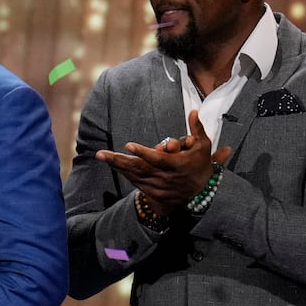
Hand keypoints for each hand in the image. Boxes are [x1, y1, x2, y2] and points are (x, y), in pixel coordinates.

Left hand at [96, 108, 231, 211]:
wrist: (199, 195)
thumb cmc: (200, 165)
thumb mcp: (203, 147)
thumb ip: (197, 129)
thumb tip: (193, 111)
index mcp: (178, 165)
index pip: (158, 159)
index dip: (143, 153)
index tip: (128, 145)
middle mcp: (166, 177)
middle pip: (139, 168)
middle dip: (119, 161)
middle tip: (101, 154)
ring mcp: (158, 186)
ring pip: (134, 176)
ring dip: (117, 166)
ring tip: (102, 156)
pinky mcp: (153, 192)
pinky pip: (135, 182)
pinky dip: (125, 173)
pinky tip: (114, 164)